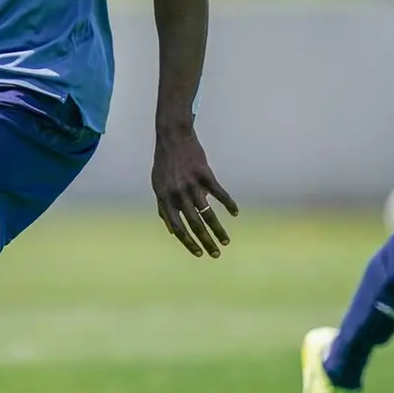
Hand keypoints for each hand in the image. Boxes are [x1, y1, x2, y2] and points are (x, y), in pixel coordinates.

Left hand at [152, 125, 236, 257]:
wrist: (173, 138)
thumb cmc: (165, 165)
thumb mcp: (158, 186)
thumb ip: (164, 208)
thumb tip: (171, 231)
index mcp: (164, 198)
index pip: (177, 227)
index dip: (188, 242)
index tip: (199, 253)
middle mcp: (177, 194)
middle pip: (194, 224)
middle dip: (206, 242)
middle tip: (216, 254)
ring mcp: (192, 184)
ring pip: (208, 213)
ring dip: (218, 229)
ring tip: (226, 241)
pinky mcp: (205, 174)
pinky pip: (219, 193)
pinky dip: (229, 204)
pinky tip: (235, 213)